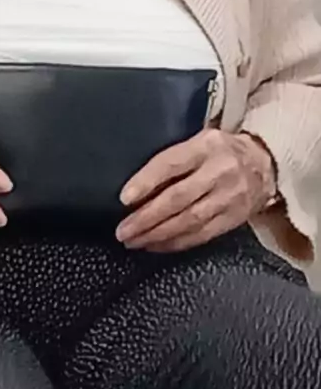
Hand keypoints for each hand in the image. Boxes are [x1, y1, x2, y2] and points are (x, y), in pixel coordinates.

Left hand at [117, 130, 275, 252]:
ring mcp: (229, 196)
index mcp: (206, 146)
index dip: (146, 182)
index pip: (171, 164)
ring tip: (134, 241)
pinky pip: (201, 235)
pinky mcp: (234, 218)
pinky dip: (175, 243)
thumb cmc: (220, 153)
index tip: (123, 198)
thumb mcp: (199, 142)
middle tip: (122, 231)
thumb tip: (133, 189)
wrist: (266, 165)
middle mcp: (220, 171)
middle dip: (146, 217)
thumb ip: (172, 160)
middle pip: (178, 198)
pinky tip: (155, 246)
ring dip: (157, 234)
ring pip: (188, 220)